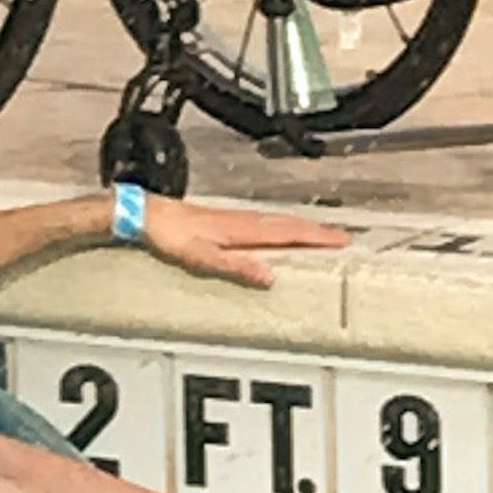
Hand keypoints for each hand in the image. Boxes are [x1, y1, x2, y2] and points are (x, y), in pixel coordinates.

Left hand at [131, 194, 348, 289]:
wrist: (149, 216)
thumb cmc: (172, 236)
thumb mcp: (203, 257)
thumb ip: (236, 267)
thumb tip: (269, 276)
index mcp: (243, 229)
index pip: (289, 232)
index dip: (316, 237)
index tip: (341, 240)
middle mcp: (244, 220)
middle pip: (289, 224)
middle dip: (317, 231)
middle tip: (342, 238)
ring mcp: (236, 218)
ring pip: (278, 221)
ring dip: (303, 226)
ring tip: (322, 234)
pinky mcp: (227, 219)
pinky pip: (265, 222)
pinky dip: (283, 225)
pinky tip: (281, 231)